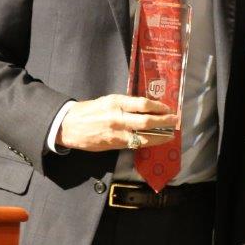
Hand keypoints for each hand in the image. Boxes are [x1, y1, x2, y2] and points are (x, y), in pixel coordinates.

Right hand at [55, 94, 178, 151]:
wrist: (70, 126)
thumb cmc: (89, 110)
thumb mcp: (107, 100)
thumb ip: (125, 104)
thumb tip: (146, 107)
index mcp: (116, 102)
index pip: (143, 104)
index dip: (159, 107)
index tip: (168, 108)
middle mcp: (118, 117)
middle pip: (147, 121)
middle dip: (164, 121)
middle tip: (174, 121)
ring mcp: (117, 133)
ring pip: (144, 136)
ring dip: (160, 135)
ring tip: (170, 134)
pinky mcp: (115, 144)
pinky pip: (135, 143)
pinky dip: (147, 142)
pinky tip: (155, 141)